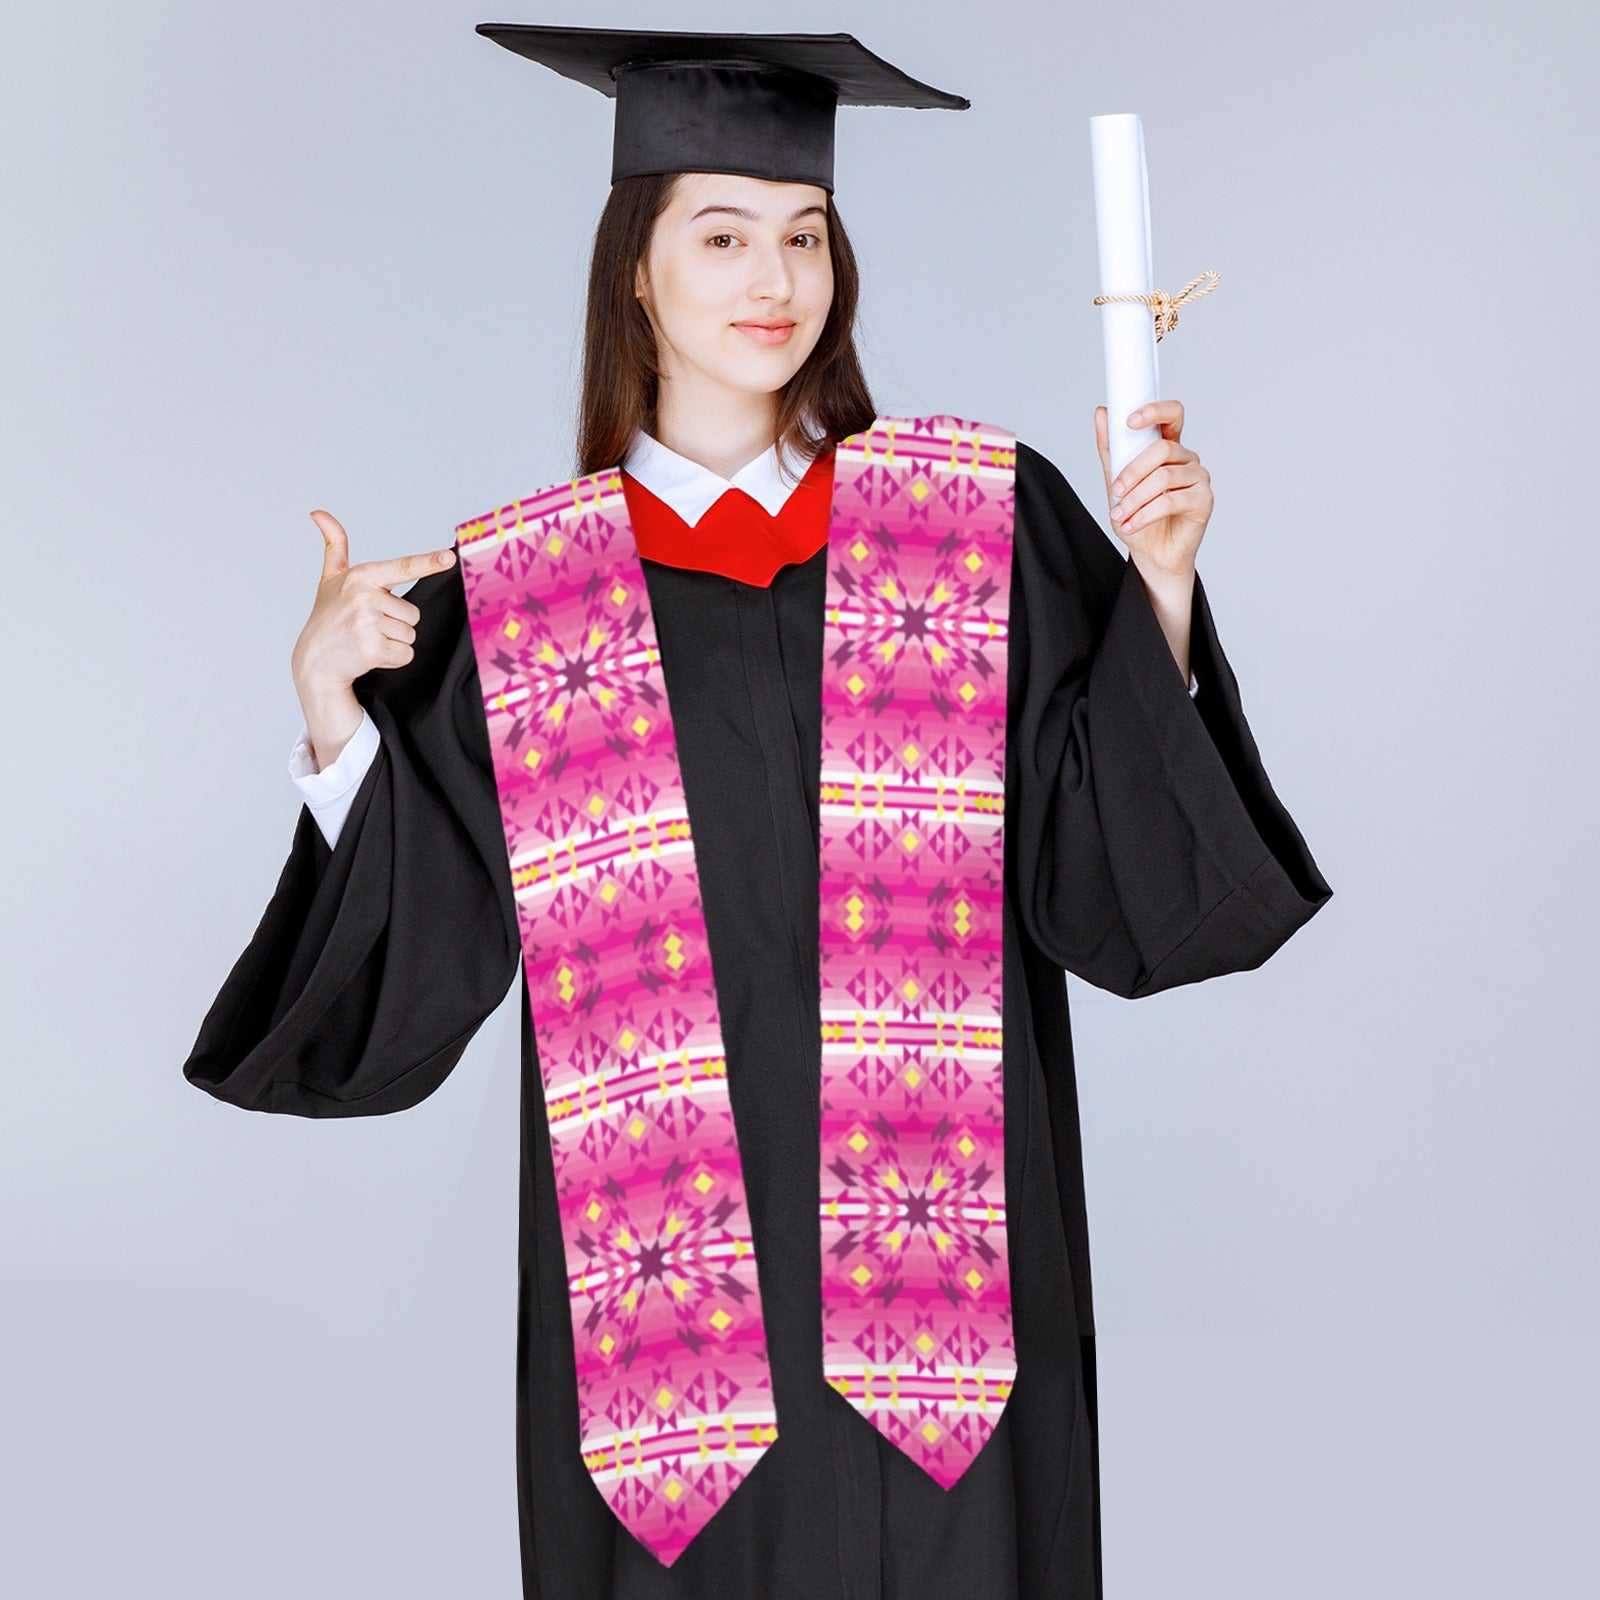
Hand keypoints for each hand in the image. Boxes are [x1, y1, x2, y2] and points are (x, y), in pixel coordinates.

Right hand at [291, 509, 456, 704]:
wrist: (313, 662)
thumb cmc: (328, 618)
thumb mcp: (330, 579)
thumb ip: (334, 546)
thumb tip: (318, 512)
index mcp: (361, 577)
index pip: (402, 568)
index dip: (429, 562)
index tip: (449, 557)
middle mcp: (364, 597)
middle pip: (413, 613)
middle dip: (397, 624)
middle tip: (368, 627)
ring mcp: (368, 623)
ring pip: (410, 634)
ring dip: (393, 642)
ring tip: (366, 640)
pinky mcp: (372, 648)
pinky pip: (405, 654)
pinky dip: (392, 659)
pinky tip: (369, 655)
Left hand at [1093, 399, 1212, 580]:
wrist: (1152, 554)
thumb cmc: (1138, 517)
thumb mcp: (1116, 483)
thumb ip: (1111, 449)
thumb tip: (1102, 413)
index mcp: (1168, 448)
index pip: (1172, 415)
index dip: (1154, 411)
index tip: (1129, 421)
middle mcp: (1186, 459)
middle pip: (1162, 450)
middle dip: (1132, 472)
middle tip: (1116, 491)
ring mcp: (1199, 478)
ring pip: (1164, 477)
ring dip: (1135, 498)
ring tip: (1120, 515)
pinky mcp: (1204, 500)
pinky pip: (1171, 500)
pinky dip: (1145, 514)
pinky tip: (1131, 525)